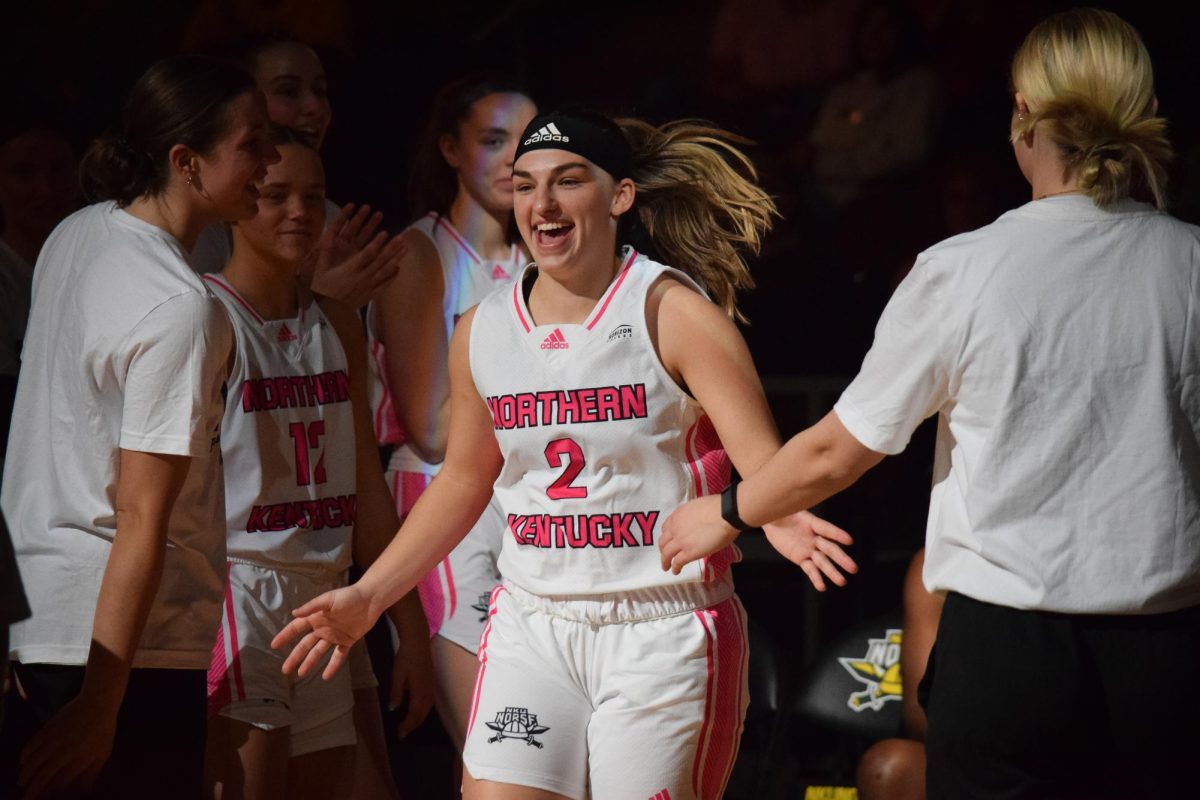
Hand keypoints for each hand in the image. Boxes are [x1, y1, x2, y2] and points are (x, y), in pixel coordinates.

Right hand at [20, 695, 117, 798]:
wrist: (98, 703)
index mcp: (79, 761)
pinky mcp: (47, 730)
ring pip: (32, 763)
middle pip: (42, 777)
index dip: (49, 793)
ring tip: (22, 783)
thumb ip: (92, 774)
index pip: (58, 784)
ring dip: (25, 775)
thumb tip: (85, 792)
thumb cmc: (103, 731)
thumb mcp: (103, 754)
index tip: (44, 798)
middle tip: (26, 799)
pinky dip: (24, 756)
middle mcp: (64, 753)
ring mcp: (53, 741)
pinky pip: (30, 746)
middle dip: (32, 791)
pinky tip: (23, 762)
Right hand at [272, 584, 378, 679]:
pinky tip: (326, 676)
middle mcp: (322, 628)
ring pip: (318, 652)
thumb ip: (312, 607)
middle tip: (285, 670)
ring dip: (310, 663)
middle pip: (305, 645)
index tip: (274, 645)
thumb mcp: (328, 599)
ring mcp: (334, 636)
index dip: (285, 636)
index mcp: (316, 617)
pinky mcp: (347, 641)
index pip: (296, 628)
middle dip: (295, 656)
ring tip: (301, 674)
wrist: (370, 600)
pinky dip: (332, 666)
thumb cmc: (349, 596)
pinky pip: (338, 656)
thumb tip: (294, 613)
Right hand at [307, 203, 405, 307]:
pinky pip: (385, 284)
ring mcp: (368, 287)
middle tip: (402, 237)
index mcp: (349, 270)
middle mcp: (362, 278)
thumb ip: (326, 251)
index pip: (367, 254)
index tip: (385, 233)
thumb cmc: (321, 289)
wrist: (327, 313)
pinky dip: (392, 276)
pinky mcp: (371, 295)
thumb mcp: (320, 269)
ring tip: (405, 249)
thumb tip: (329, 234)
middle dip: (392, 248)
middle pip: (380, 261)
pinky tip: (399, 268)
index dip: (377, 243)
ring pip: (385, 271)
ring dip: (396, 259)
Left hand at [388, 619, 435, 737]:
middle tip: (402, 733)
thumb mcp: (397, 675)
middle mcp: (428, 691)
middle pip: (422, 713)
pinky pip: (429, 702)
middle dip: (413, 725)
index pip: (414, 714)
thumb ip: (396, 693)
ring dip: (419, 718)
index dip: (407, 725)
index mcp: (420, 691)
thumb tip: (393, 709)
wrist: (417, 641)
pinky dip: (422, 710)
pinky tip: (416, 710)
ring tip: (409, 724)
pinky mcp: (431, 682)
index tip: (399, 734)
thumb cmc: (406, 657)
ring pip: (427, 708)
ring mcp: (431, 686)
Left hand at [659, 495, 735, 574]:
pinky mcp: (688, 553)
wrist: (724, 514)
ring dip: (665, 561)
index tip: (669, 540)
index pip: (666, 527)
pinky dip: (675, 568)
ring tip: (666, 567)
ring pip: (666, 554)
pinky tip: (675, 571)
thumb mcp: (697, 507)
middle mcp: (675, 528)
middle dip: (663, 549)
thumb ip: (691, 516)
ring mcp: (680, 541)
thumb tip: (696, 522)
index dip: (666, 535)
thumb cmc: (717, 507)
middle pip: (663, 541)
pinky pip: (677, 562)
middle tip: (665, 554)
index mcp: (677, 515)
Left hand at [763, 511, 856, 590]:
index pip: (826, 529)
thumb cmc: (781, 511)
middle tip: (854, 568)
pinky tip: (822, 587)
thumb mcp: (783, 508)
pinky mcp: (801, 558)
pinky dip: (816, 578)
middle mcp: (814, 537)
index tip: (849, 541)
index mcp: (812, 522)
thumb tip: (782, 504)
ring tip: (842, 582)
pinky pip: (810, 569)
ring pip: (822, 562)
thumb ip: (786, 508)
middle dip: (841, 559)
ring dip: (832, 572)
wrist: (774, 521)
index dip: (837, 534)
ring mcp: (809, 549)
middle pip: (830, 549)